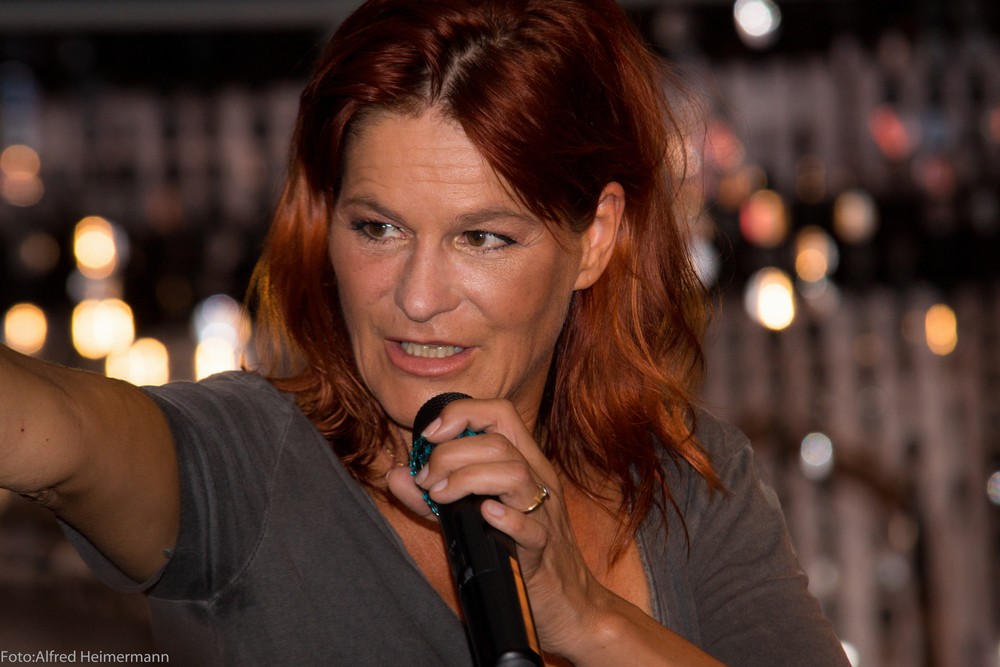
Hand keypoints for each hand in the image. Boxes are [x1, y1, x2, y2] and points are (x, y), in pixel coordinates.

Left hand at [385, 397, 612, 660]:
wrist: (566, 602)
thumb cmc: (515, 553)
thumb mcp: (471, 516)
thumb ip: (432, 497)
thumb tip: (396, 475)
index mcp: (525, 463)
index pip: (499, 413)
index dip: (460, 413)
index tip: (428, 436)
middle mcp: (538, 481)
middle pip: (498, 442)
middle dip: (451, 453)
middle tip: (426, 479)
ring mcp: (544, 514)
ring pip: (514, 472)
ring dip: (468, 478)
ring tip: (441, 496)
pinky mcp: (542, 550)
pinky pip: (529, 527)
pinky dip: (504, 516)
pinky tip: (482, 515)